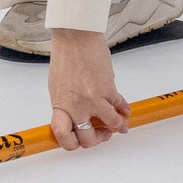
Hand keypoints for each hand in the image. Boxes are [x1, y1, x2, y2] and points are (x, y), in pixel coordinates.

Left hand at [47, 29, 129, 150]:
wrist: (76, 37)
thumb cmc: (65, 57)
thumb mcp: (58, 86)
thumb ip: (66, 104)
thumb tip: (75, 117)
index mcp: (60, 106)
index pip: (63, 137)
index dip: (72, 144)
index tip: (78, 141)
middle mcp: (76, 107)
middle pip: (87, 139)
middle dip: (97, 140)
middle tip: (102, 134)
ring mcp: (93, 99)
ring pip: (110, 126)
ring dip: (117, 127)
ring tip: (120, 126)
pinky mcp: (108, 88)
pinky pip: (119, 105)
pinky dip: (124, 109)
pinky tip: (125, 110)